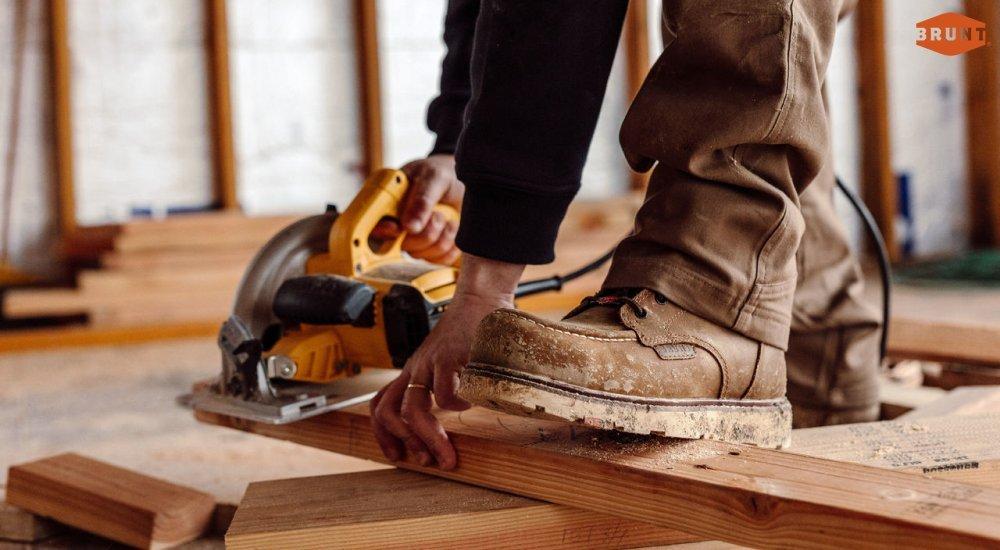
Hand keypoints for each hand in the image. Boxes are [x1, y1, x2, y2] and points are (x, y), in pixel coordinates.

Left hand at [370, 254, 524, 469]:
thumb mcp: (450, 361)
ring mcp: (429, 362)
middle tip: (428, 462)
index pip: (380, 404)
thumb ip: (448, 382)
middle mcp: (415, 368)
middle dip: (407, 443)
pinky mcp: (448, 356)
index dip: (383, 434)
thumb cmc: (470, 332)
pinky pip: (445, 393)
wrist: (480, 297)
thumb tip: (457, 413)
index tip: (399, 455)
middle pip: (390, 413)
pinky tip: (472, 403)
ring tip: (448, 454)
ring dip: (429, 438)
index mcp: (413, 371)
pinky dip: (457, 406)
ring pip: (413, 409)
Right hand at [372, 154, 463, 264]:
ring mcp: (414, 242)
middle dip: (427, 230)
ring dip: (442, 235)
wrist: (461, 182)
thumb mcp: (433, 177)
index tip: (398, 228)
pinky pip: (440, 260)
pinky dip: (452, 245)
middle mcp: (397, 227)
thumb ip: (421, 200)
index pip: (374, 226)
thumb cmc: (440, 174)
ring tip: (446, 217)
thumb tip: (408, 227)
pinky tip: (452, 228)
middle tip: (438, 213)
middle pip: (404, 246)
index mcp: (388, 204)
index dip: (384, 231)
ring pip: (424, 255)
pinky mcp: (432, 251)